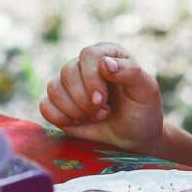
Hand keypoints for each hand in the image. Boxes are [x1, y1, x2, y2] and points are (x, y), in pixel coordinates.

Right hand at [39, 42, 164, 153]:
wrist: (134, 137)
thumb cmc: (142, 111)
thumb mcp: (146, 91)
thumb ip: (131, 73)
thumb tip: (105, 63)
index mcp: (108, 54)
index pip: (89, 55)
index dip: (92, 78)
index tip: (102, 100)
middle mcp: (86, 64)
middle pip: (68, 72)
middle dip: (84, 99)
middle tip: (103, 113)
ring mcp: (70, 83)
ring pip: (54, 88)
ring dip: (75, 110)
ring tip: (96, 117)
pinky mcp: (58, 102)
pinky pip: (45, 106)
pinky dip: (61, 118)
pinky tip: (80, 122)